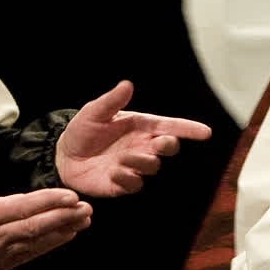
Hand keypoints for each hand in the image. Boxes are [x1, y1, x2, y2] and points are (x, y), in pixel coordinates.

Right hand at [0, 126, 92, 269]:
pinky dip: (48, 246)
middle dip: (65, 217)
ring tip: (84, 222)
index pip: (25, 206)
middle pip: (38, 227)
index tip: (72, 195)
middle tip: (88, 208)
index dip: (51, 201)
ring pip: (37, 243)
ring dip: (62, 232)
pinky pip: (28, 256)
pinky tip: (64, 237)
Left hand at [55, 80, 212, 196]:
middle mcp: (142, 146)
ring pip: (152, 166)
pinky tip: (114, 173)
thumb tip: (127, 85)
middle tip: (160, 143)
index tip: (206, 132)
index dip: (188, 129)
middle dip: (168, 145)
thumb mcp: (94, 112)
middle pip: (167, 148)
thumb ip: (112, 101)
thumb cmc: (82, 130)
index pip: (170, 126)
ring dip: (142, 162)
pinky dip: (128, 179)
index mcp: (140, 126)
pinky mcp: (123, 184)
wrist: (64, 156)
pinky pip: (134, 184)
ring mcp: (134, 166)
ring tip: (123, 159)